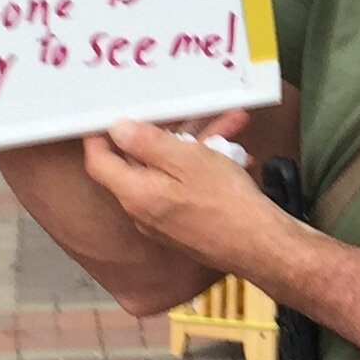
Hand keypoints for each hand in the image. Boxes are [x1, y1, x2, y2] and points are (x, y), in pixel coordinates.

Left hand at [82, 116, 274, 269]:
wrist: (262, 247)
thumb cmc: (225, 201)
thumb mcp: (186, 159)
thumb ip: (146, 143)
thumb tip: (116, 130)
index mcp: (136, 194)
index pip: (99, 163)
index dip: (98, 137)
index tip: (106, 116)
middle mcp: (143, 212)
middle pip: (139, 165)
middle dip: (165, 133)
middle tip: (185, 111)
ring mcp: (164, 222)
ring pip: (169, 174)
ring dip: (194, 147)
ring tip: (229, 126)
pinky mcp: (186, 228)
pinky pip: (185, 189)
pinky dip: (204, 168)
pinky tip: (234, 154)